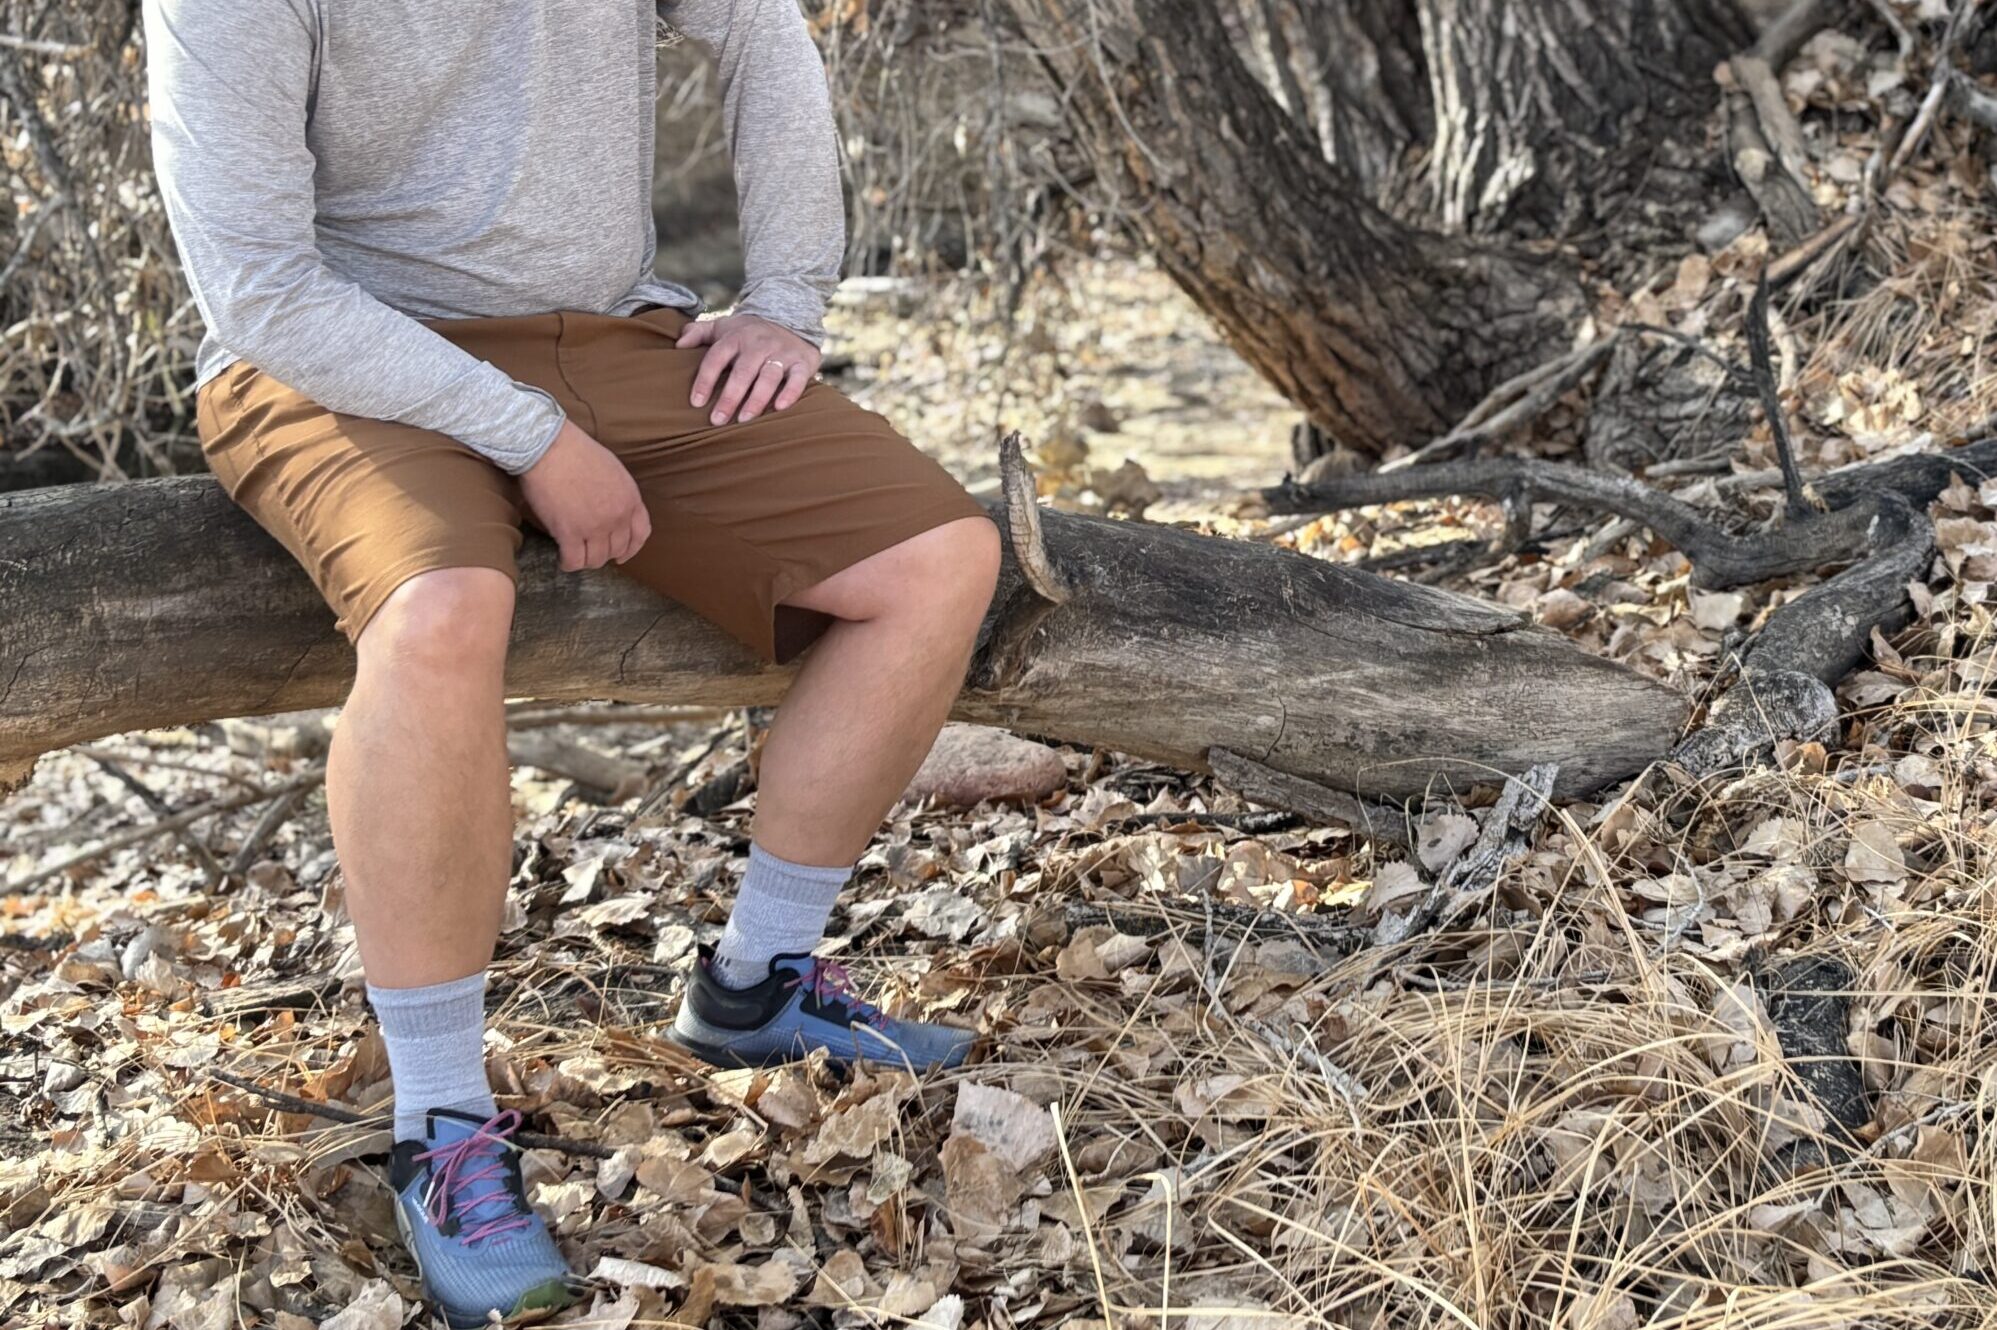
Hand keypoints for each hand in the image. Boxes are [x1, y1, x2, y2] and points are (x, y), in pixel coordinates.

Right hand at [518, 419, 651, 571]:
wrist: (549, 446)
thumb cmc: (575, 451)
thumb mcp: (612, 469)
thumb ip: (618, 493)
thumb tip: (611, 508)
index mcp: (630, 498)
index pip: (641, 533)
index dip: (631, 548)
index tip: (622, 556)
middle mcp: (617, 516)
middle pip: (617, 549)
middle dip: (604, 553)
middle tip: (589, 549)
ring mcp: (595, 526)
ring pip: (596, 559)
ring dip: (586, 560)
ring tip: (575, 554)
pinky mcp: (570, 533)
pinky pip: (574, 561)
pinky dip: (568, 563)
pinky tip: (562, 558)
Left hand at [678, 313, 821, 425]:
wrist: (791, 321)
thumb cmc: (749, 333)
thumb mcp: (723, 327)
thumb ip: (698, 332)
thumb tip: (677, 345)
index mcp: (735, 337)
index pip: (716, 358)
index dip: (705, 380)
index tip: (696, 403)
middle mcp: (758, 343)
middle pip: (742, 371)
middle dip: (730, 397)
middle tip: (718, 420)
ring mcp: (781, 352)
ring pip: (768, 376)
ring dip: (756, 399)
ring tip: (744, 419)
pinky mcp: (802, 362)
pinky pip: (797, 378)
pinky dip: (790, 392)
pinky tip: (780, 408)